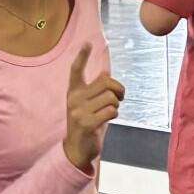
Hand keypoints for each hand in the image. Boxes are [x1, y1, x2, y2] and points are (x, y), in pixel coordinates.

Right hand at [62, 47, 123, 170]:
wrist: (77, 149)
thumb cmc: (87, 123)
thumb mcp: (89, 104)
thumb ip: (95, 90)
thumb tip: (105, 72)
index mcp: (74, 92)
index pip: (76, 70)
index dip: (82, 56)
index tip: (87, 43)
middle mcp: (74, 99)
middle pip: (105, 82)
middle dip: (119, 89)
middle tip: (120, 98)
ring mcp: (78, 111)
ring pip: (111, 97)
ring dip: (117, 104)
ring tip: (111, 111)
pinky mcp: (86, 123)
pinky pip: (111, 111)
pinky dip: (115, 114)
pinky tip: (108, 119)